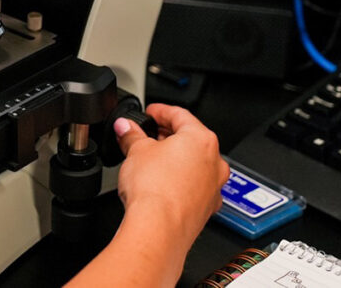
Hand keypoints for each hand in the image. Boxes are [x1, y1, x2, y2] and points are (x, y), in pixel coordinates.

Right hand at [113, 104, 228, 251]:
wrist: (158, 229)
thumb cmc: (155, 190)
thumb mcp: (136, 151)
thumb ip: (131, 134)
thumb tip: (126, 127)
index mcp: (201, 139)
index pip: (180, 114)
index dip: (160, 111)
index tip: (149, 112)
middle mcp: (214, 162)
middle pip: (190, 139)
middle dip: (166, 136)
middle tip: (145, 135)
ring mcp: (213, 187)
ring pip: (193, 164)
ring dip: (173, 159)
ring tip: (149, 161)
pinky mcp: (206, 207)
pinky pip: (193, 186)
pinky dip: (178, 181)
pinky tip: (160, 184)